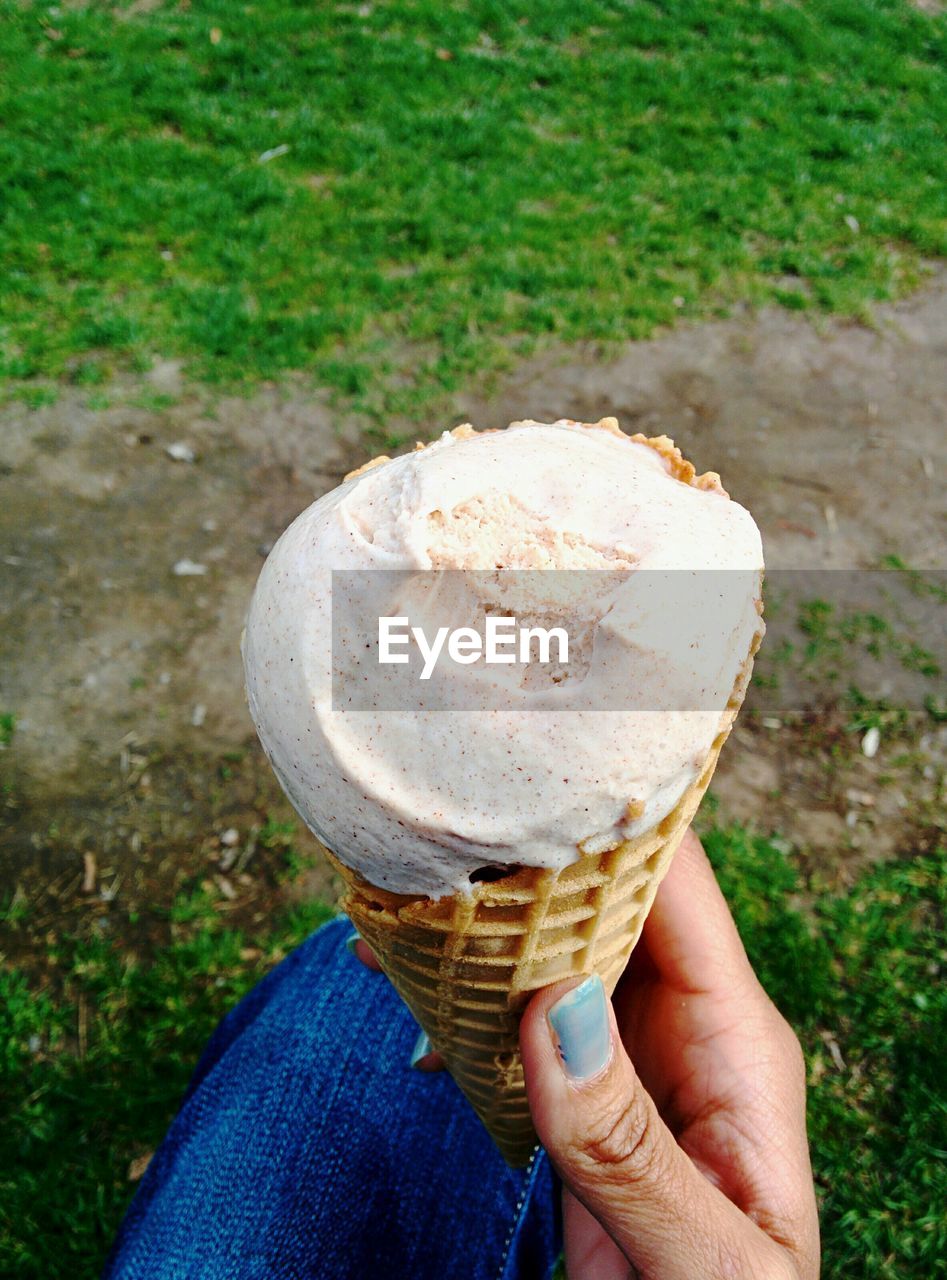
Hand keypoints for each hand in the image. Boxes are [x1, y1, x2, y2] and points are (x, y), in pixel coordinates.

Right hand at [350, 828, 819, 1279]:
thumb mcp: (704, 1257)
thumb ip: (629, 1145)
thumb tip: (556, 1004)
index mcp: (735, 1037)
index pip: (678, 889)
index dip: (607, 831)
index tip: (519, 799)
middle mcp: (683, 1028)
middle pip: (605, 907)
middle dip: (523, 876)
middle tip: (428, 857)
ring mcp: (630, 1061)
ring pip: (555, 961)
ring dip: (481, 942)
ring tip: (394, 927)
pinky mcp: (586, 1103)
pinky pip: (524, 1028)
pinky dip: (467, 1013)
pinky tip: (415, 1015)